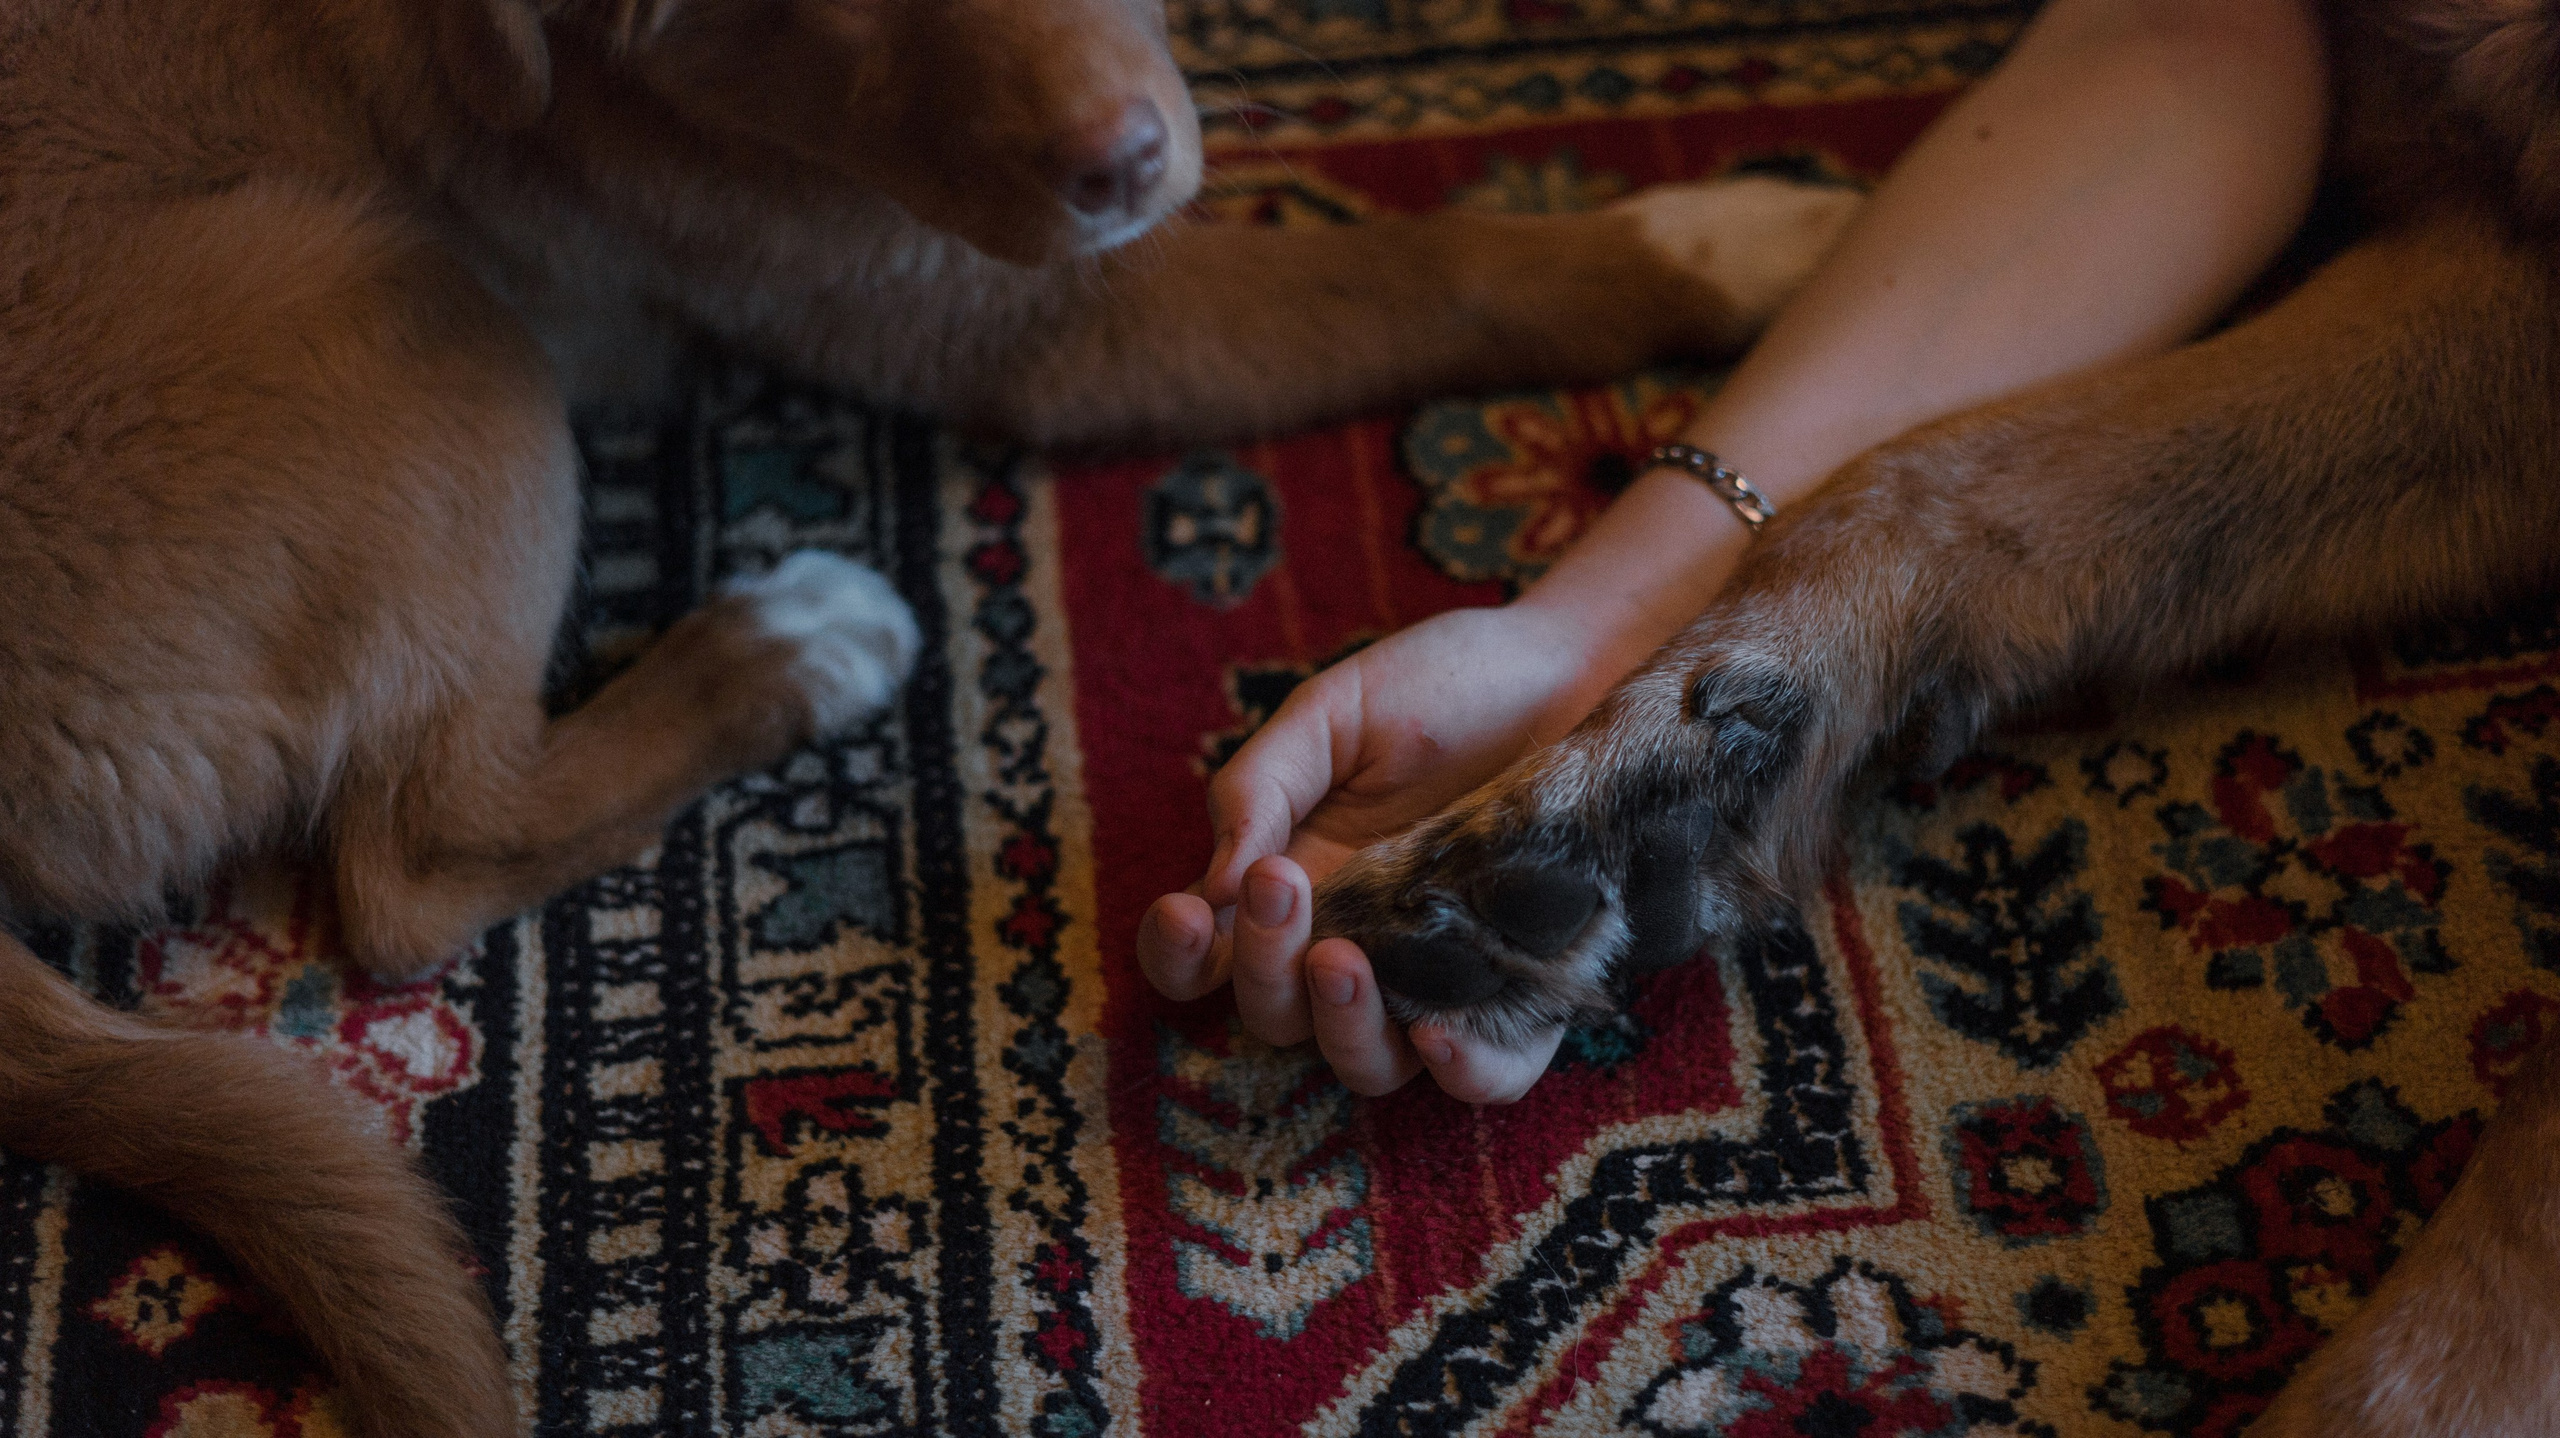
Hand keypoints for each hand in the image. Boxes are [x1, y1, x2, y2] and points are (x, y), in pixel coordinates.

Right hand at [1137, 601, 1612, 1102]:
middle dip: (1262, 965)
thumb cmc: (1447, 684)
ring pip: (1368, 1067)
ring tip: (1344, 959)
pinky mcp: (1526, 989)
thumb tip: (1212, 885)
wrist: (1575, 664)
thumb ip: (1261, 786)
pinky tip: (1439, 1027)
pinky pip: (1492, 1075)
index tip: (1186, 909)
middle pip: (1274, 1017)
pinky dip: (1459, 1072)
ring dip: (1340, 1029)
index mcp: (1295, 885)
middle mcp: (1356, 947)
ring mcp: (1438, 977)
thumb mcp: (1332, 715)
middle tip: (1280, 883)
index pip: (1207, 960)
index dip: (1176, 956)